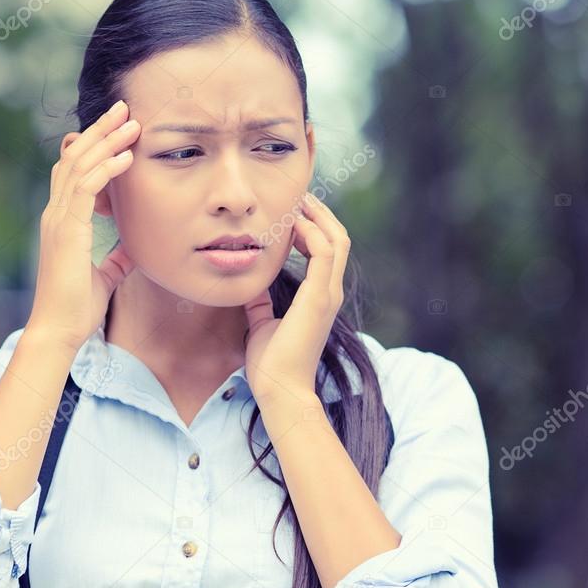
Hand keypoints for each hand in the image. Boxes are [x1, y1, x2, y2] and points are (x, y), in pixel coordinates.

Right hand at [24, 100, 139, 352]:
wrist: (59, 330)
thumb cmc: (77, 307)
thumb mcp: (105, 276)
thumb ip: (117, 258)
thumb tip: (134, 248)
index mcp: (62, 220)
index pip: (75, 170)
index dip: (94, 145)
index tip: (118, 126)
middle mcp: (56, 213)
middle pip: (74, 157)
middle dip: (100, 130)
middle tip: (124, 107)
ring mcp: (58, 220)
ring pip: (79, 166)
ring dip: (106, 141)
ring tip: (131, 123)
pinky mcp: (66, 230)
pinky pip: (85, 189)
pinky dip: (106, 169)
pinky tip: (126, 157)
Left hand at [242, 192, 350, 404]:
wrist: (280, 391)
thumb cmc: (271, 365)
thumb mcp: (262, 323)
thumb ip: (260, 303)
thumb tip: (250, 286)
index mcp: (320, 296)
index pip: (327, 249)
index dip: (313, 225)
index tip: (290, 210)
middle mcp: (329, 291)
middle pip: (338, 237)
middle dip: (319, 213)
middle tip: (296, 196)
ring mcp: (327, 294)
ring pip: (337, 239)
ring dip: (317, 216)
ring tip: (297, 201)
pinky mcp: (319, 299)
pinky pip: (324, 253)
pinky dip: (311, 233)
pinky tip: (292, 225)